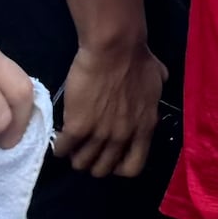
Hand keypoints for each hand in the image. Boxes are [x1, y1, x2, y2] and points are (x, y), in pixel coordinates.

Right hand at [53, 28, 164, 178]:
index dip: (120, 167)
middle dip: (94, 163)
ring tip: (73, 146)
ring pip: (81, 164)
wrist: (115, 49)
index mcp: (145, 127)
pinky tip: (60, 139)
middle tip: (88, 150)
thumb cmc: (138, 60)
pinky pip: (63, 149)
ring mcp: (100, 134)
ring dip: (75, 156)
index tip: (112, 158)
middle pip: (103, 169)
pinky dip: (60, 147)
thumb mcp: (157, 81)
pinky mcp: (78, 127)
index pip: (134, 167)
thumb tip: (153, 98)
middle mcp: (123, 136)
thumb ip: (153, 97)